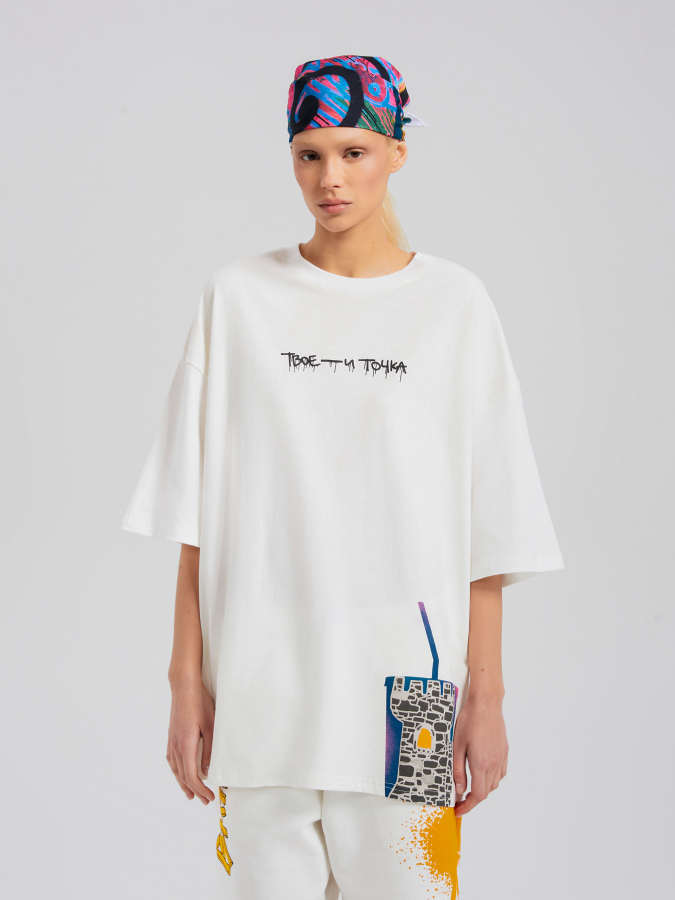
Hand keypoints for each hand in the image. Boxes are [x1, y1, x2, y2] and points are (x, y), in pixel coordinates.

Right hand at [166, 677, 215, 803]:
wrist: (184, 686)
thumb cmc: (200, 703)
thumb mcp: (211, 726)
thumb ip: (209, 751)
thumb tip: (208, 772)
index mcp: (186, 744)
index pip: (191, 775)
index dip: (200, 789)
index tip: (209, 797)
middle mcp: (176, 746)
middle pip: (182, 775)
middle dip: (194, 790)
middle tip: (205, 800)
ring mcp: (171, 741)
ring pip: (175, 769)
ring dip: (183, 783)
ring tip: (190, 794)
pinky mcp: (171, 736)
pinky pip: (172, 760)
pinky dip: (177, 771)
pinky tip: (179, 773)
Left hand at [452, 692, 507, 815]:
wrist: (486, 704)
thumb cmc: (469, 721)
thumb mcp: (457, 745)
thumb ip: (457, 770)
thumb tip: (459, 789)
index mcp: (480, 764)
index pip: (477, 795)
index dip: (468, 807)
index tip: (458, 810)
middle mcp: (493, 764)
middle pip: (486, 792)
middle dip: (473, 800)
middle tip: (460, 799)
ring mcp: (501, 758)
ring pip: (494, 784)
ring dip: (483, 789)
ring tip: (470, 785)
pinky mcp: (504, 751)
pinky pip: (500, 773)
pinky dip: (492, 779)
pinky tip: (483, 773)